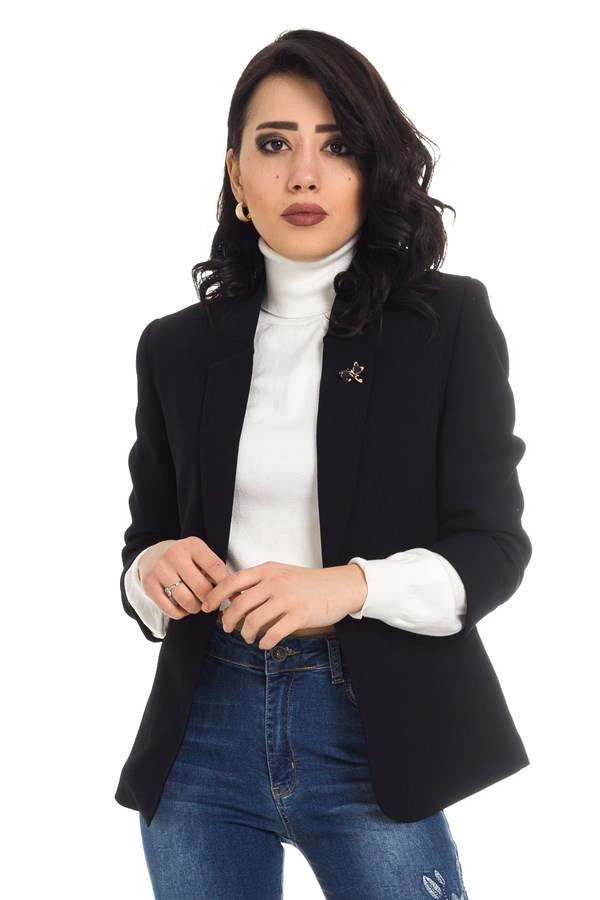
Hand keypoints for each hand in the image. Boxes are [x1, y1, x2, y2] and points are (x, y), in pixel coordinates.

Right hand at [138, 537, 229, 619]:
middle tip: (211, 602)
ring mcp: (160, 568)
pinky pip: (170, 609)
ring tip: (197, 605)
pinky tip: (183, 608)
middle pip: (202, 587)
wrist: (152, 555)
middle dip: (210, 600)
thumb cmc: (184, 559)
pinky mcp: (148, 584)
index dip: (226, 586)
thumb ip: (215, 570)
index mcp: (193, 545)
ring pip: (186, 600)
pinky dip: (180, 614)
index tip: (232, 596)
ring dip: (196, 608)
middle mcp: (175, 554)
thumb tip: (236, 596)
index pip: (216, 568)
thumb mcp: (200, 556)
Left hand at [202, 562, 367, 648]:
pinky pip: (274, 633)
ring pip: (254, 621)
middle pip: (239, 604)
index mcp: (268, 570)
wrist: (340, 586)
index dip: (216, 595)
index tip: (206, 607)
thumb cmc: (308, 582)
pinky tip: (264, 643)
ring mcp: (288, 599)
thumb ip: (260, 582)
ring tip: (248, 638)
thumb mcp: (281, 573)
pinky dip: (265, 642)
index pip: (233, 581)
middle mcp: (276, 582)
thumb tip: (233, 597)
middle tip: (226, 628)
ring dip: (246, 634)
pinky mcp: (300, 615)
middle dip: (227, 619)